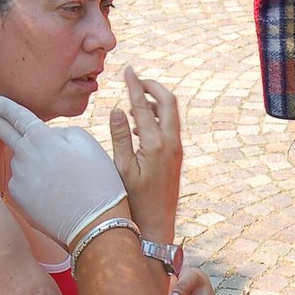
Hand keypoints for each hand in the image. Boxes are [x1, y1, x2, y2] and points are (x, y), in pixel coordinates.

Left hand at [0, 96, 126, 246]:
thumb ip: (62, 132)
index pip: (18, 116)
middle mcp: (24, 156)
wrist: (94, 222)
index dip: (5, 107)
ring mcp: (18, 178)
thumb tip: (47, 136)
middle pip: (4, 133)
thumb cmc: (97, 181)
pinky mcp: (18, 199)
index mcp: (42, 138)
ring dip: (32, 163)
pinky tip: (53, 194)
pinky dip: (34, 183)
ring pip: (22, 162)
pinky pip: (23, 183)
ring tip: (61, 180)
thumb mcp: (87, 143)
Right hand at [108, 67, 182, 242]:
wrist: (157, 224)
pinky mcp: (177, 155)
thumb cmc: (134, 200)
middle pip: (168, 101)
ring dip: (156, 100)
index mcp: (156, 144)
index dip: (134, 85)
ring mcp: (177, 149)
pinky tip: (141, 122)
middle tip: (137, 79)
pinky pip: (170, 126)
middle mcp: (171, 143)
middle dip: (153, 87)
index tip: (128, 70)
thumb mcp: (122, 168)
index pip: (143, 106)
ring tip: (137, 97)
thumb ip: (120, 137)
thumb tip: (117, 109)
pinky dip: (158, 115)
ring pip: (172, 113)